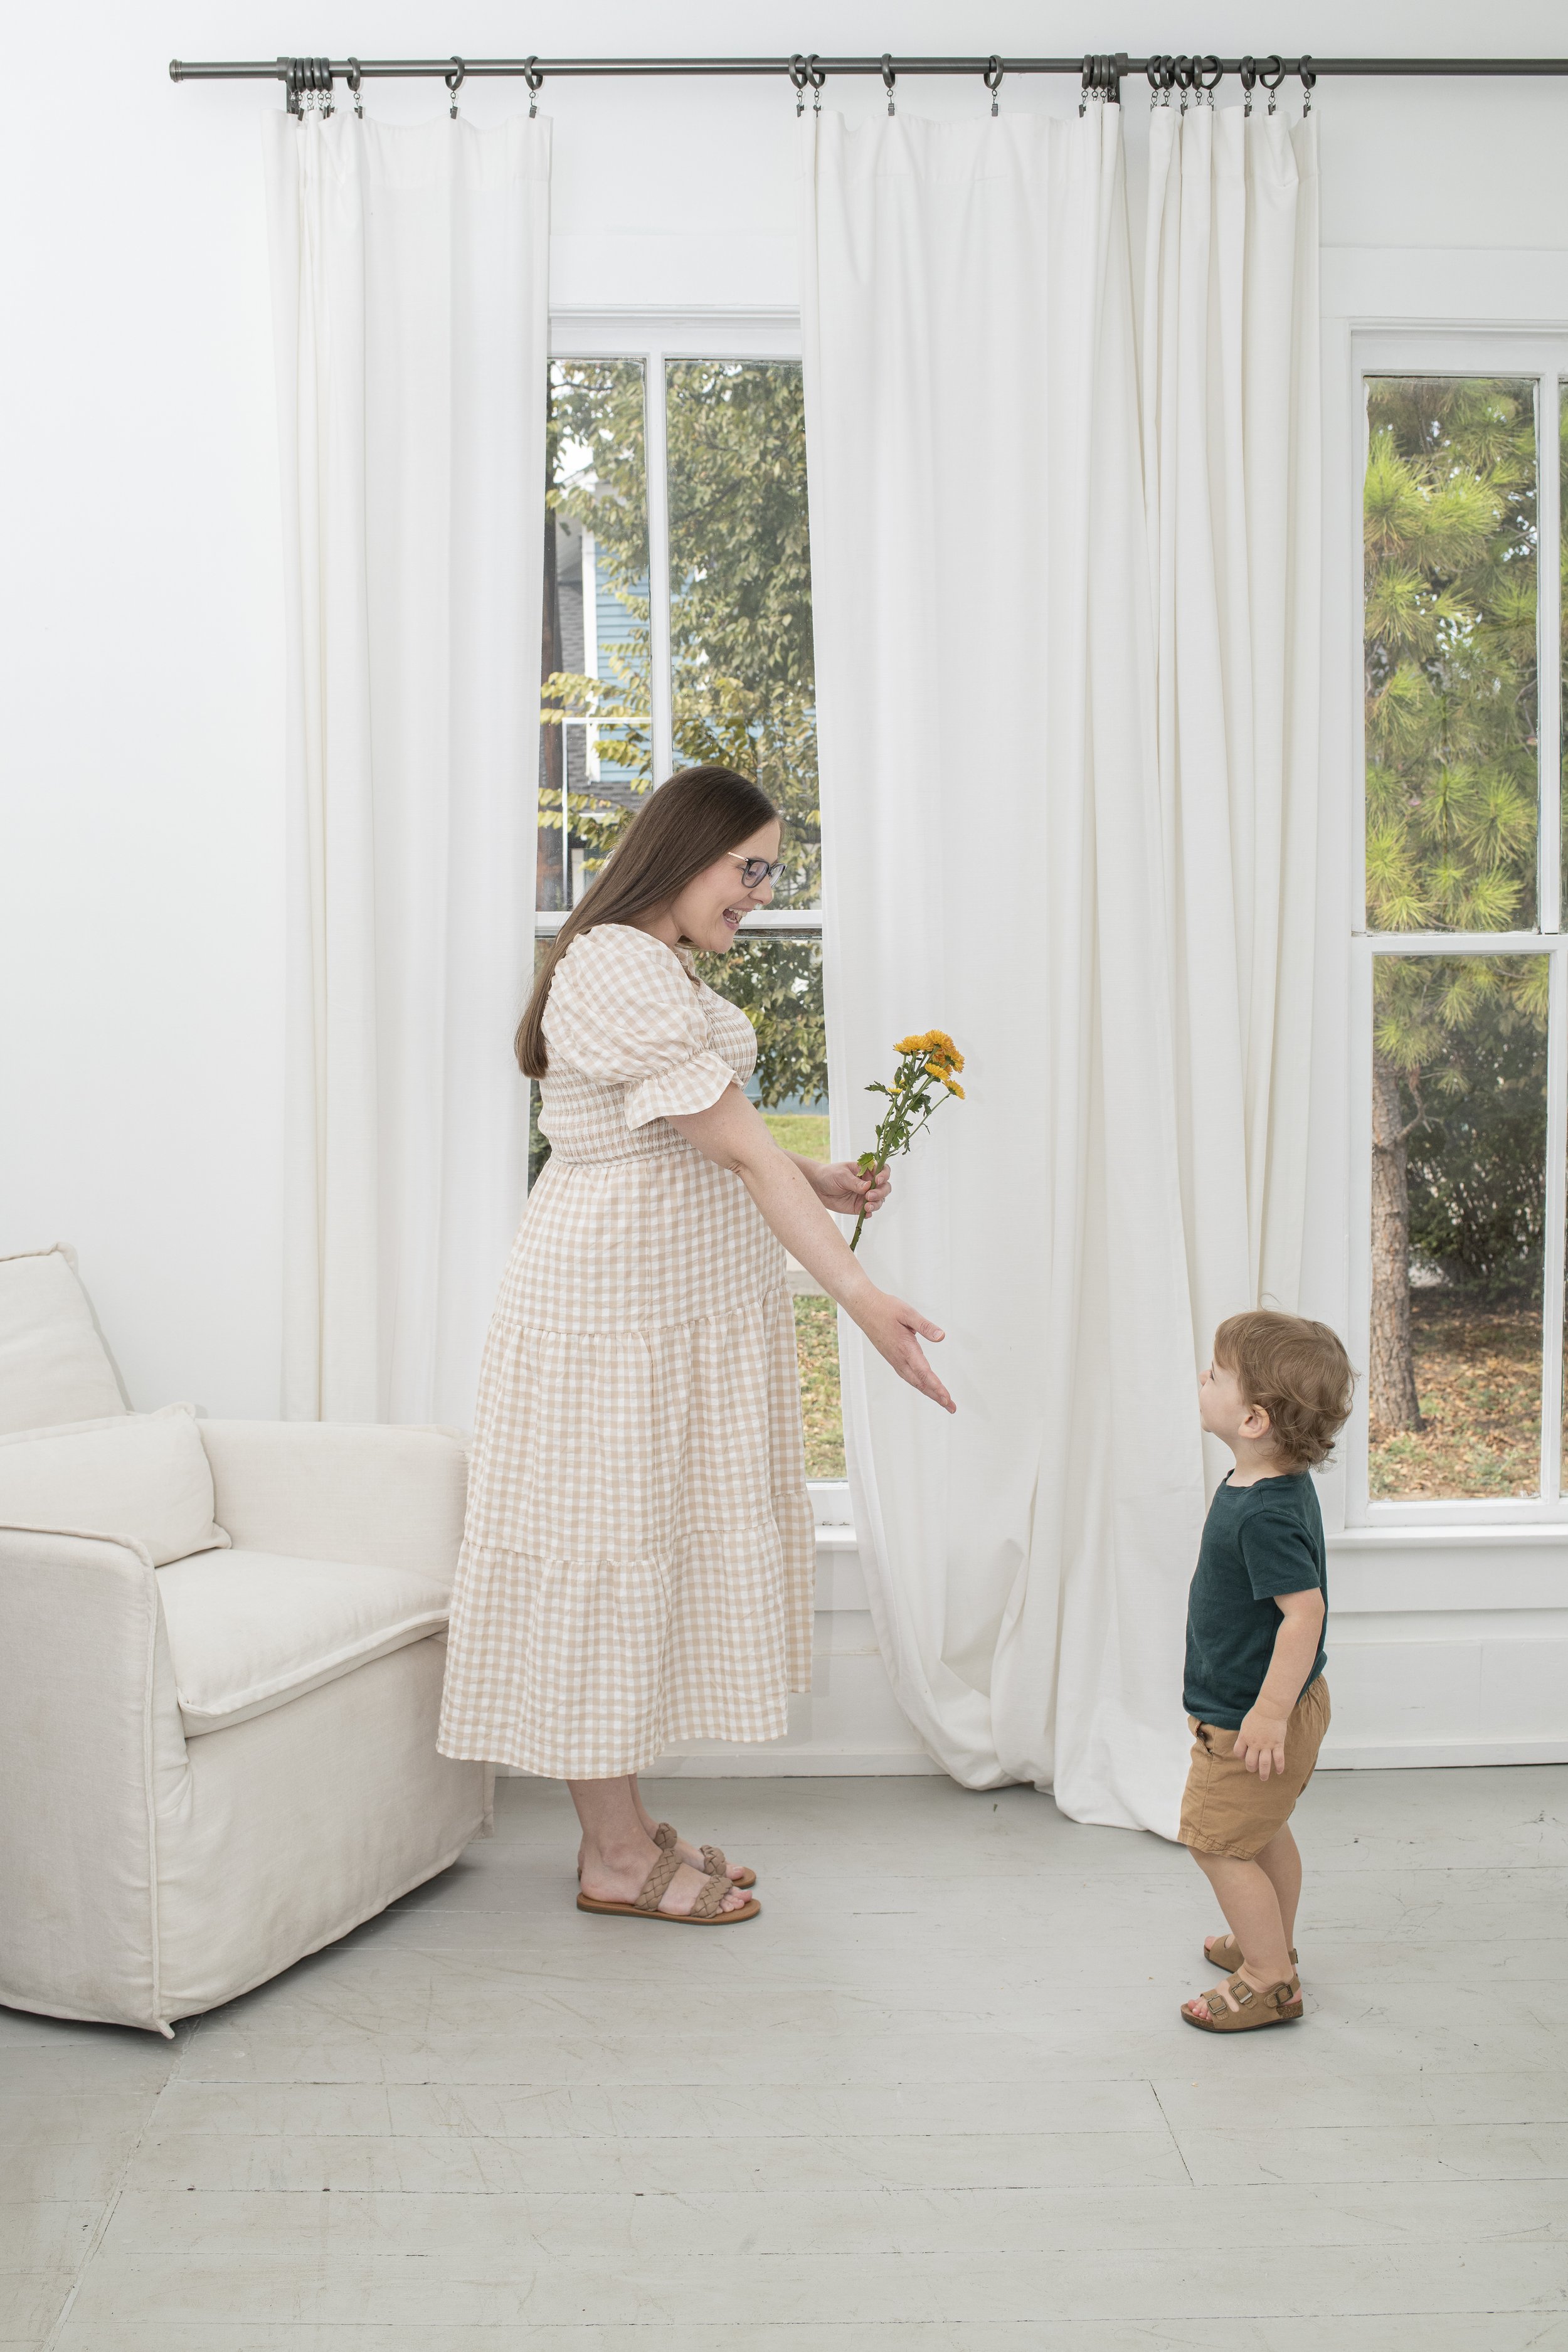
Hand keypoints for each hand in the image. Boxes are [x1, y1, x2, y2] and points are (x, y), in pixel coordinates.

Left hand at [812, 1158, 891, 1218]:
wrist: (817, 1187)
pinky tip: (866, 1213)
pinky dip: (870, 1213)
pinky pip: (869, 1211)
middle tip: (869, 1195)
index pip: (883, 1170)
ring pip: (880, 1200)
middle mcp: (869, 1183)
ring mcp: (865, 1196)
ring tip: (866, 1206)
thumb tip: (868, 1187)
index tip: (878, 1180)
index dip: (884, 1175)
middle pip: (885, 1187)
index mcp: (866, 1170)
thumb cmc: (829, 1175)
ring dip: (876, 1203)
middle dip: (881, 1192)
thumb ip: (855, 1182)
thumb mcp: (842, 1175)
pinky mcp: (859, 1207)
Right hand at [857, 1288, 954, 1412]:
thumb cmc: (886, 1308)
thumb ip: (925, 1326)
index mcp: (905, 1348)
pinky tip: (925, 1388)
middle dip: (937, 1396)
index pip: (924, 1372)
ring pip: (914, 1381)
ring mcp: (895, 1360)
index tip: (947, 1398)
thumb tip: (941, 1337)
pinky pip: (908, 1376)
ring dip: (929, 1392)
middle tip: (951, 1407)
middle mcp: (900, 1358)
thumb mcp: (908, 1313)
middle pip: (921, 1383)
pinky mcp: (893, 1358)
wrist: (864, 1309)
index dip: (936, 1387)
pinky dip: (919, 1385)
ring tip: (943, 1402)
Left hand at [1234, 1706, 1287, 1780]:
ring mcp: (1266, 1745)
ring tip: (1264, 1778)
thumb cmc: (1257, 1715)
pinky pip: (1278, 1759)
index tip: (1245, 1756)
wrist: (1270, 1709)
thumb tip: (1244, 1745)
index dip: (1241, 1756)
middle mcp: (1254, 1743)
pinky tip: (1279, 1771)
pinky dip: (1279, 1766)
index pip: (1238, 1752)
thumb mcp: (1246, 1724)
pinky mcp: (1277, 1744)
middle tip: (1253, 1769)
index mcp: (1244, 1737)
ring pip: (1264, 1764)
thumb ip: (1245, 1736)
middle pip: (1250, 1761)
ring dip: (1264, 1773)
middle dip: (1251, 1768)